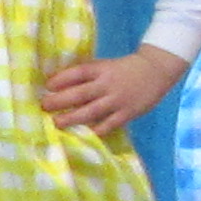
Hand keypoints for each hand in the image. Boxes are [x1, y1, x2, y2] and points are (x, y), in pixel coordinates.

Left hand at [40, 45, 183, 134]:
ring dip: (72, 118)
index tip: (47, 86)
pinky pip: (109, 124)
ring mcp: (118, 100)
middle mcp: (108, 84)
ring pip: (91, 111)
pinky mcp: (127, 113)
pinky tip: (82, 134)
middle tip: (44, 106)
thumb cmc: (125, 69)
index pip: (78, 73)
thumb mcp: (106, 66)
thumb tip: (60, 85)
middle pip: (80, 94)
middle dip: (59, 101)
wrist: (156, 71)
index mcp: (102, 69)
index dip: (61, 79)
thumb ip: (88, 75)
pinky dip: (95, 130)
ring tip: (56, 123)